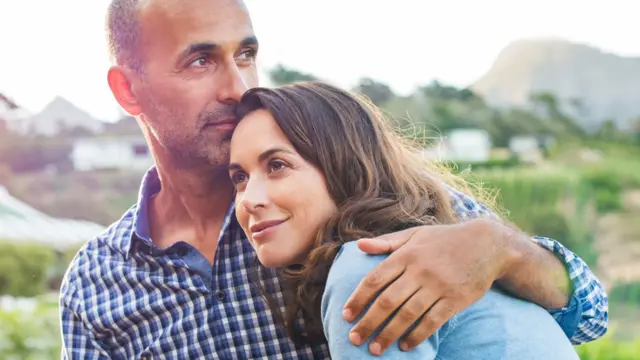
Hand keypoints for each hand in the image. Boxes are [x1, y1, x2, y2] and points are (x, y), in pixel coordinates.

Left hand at [342, 218, 510, 354]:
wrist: (487, 244)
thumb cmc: (445, 239)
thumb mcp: (415, 234)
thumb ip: (386, 242)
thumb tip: (359, 246)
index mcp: (406, 254)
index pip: (375, 279)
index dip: (358, 299)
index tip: (346, 315)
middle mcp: (419, 270)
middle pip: (387, 301)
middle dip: (368, 322)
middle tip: (354, 339)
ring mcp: (438, 286)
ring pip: (407, 314)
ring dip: (389, 334)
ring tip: (375, 349)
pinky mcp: (455, 299)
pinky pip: (432, 321)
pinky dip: (417, 335)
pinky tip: (405, 346)